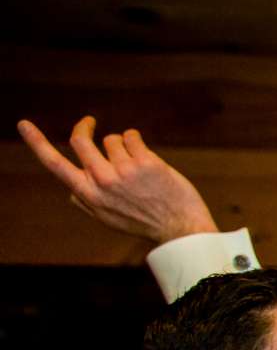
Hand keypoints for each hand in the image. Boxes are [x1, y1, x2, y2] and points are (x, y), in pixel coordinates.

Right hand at [17, 117, 217, 241]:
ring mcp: (124, 170)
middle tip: (89, 121)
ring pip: (111, 139)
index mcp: (88, 195)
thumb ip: (85, 201)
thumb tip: (69, 189)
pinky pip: (132, 136)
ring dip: (122, 145)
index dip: (37, 143)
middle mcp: (103, 181)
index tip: (23, 124)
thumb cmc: (143, 222)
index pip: (55, 165)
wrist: (180, 228)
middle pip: (80, 140)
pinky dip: (136, 141)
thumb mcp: (107, 219)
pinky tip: (146, 157)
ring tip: (137, 164)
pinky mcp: (146, 162)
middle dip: (84, 126)